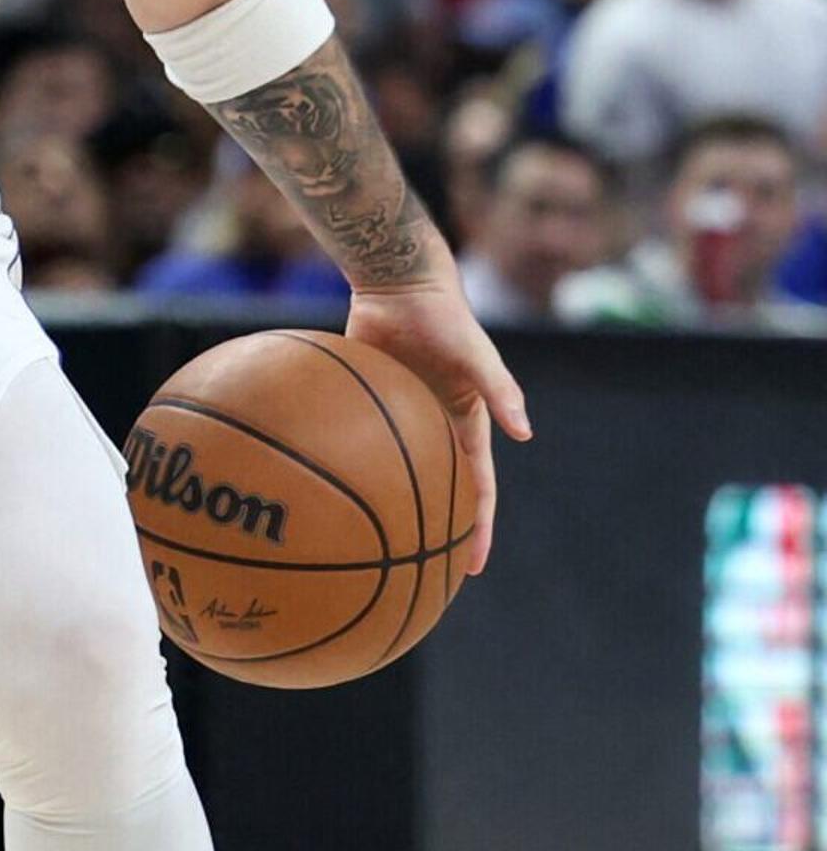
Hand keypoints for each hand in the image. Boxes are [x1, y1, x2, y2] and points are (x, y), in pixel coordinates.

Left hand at [344, 281, 530, 577]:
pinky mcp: (368, 401)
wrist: (398, 282)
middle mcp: (435, 424)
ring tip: (371, 543)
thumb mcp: (477, 355)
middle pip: (438, 490)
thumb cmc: (445, 316)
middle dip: (436, 530)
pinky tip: (323, 493)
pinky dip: (349, 466)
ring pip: (396, 471)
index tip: (470, 566)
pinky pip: (358, 442)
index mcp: (467, 423)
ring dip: (388, 504)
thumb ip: (500, 391)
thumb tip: (527, 433)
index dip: (477, 529)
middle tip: (421, 569)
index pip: (477, 489)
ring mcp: (401, 415)